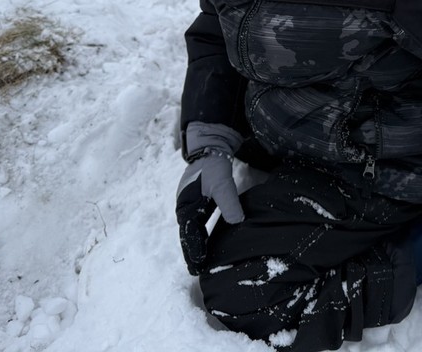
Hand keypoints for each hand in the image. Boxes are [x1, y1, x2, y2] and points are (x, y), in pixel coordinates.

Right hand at [175, 122, 244, 274]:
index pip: (190, 234)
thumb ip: (229, 202)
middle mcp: (184, 208)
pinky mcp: (196, 203)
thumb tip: (237, 221)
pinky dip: (200, 236)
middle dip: (192, 253)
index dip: (194, 251)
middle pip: (188, 235)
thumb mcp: (222, 183)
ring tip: (200, 264)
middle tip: (197, 272)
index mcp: (187, 206)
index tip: (197, 268)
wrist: (209, 148)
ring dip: (196, 246)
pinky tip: (207, 245)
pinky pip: (197, 224)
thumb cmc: (213, 166)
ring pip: (192, 231)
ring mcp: (189, 205)